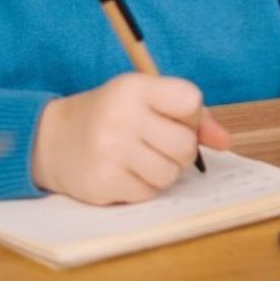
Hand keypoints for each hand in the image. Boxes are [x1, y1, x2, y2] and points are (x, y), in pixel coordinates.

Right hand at [31, 73, 232, 203]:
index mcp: (135, 87)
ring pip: (170, 173)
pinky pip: (149, 192)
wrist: (53, 139)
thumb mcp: (147, 98)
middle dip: (181, 149)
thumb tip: (226, 141)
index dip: (191, 115)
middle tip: (161, 143)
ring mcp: (110, 151)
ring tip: (144, 158)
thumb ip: (192, 115)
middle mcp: (122, 117)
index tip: (176, 116)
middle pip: (185, 144)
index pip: (190, 100)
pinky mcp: (103, 183)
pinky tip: (126, 172)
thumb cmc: (113, 114)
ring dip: (165, 170)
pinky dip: (145, 186)